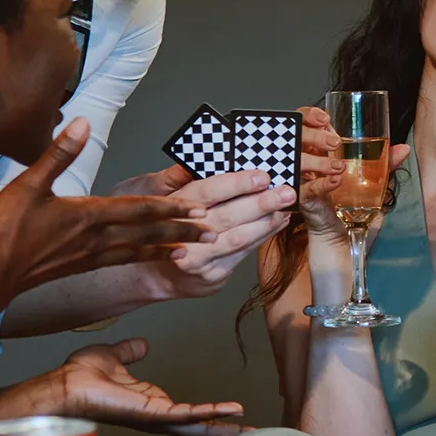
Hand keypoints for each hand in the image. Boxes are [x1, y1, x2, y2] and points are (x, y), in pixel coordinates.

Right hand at [0, 119, 207, 299]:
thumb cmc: (7, 232)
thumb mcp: (28, 184)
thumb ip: (58, 153)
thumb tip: (81, 124)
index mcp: (88, 215)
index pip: (139, 209)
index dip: (172, 207)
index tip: (199, 207)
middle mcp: (96, 238)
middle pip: (148, 232)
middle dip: (182, 229)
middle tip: (213, 230)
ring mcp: (91, 255)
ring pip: (140, 249)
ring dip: (169, 246)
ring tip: (194, 248)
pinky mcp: (82, 266)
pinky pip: (124, 261)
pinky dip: (144, 258)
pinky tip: (151, 258)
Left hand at [41, 337, 246, 435]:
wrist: (66, 384)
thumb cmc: (82, 376)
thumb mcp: (115, 357)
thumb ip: (131, 352)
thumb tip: (142, 345)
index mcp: (151, 404)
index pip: (189, 413)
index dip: (212, 416)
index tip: (234, 416)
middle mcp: (157, 416)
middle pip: (199, 428)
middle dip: (226, 432)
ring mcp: (156, 418)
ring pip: (198, 427)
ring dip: (224, 429)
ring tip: (250, 432)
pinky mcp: (152, 414)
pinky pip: (186, 415)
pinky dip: (209, 413)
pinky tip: (229, 412)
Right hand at [110, 165, 297, 299]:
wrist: (151, 273)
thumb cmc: (153, 226)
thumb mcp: (149, 195)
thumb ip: (173, 178)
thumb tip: (194, 159)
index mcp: (169, 210)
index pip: (206, 194)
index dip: (236, 184)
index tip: (262, 175)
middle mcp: (183, 237)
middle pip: (227, 217)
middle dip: (261, 203)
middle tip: (285, 192)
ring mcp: (198, 259)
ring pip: (237, 239)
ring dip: (266, 223)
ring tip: (286, 208)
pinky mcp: (212, 276)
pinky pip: (242, 255)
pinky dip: (262, 237)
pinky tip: (276, 223)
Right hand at [294, 105, 411, 249]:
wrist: (346, 236)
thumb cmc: (354, 206)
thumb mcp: (373, 182)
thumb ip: (386, 165)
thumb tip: (404, 149)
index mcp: (318, 152)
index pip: (305, 125)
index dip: (310, 115)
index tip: (325, 117)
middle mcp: (307, 164)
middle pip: (298, 139)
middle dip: (314, 135)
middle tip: (333, 140)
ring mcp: (303, 182)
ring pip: (299, 162)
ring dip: (319, 160)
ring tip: (339, 165)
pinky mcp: (305, 201)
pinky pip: (309, 189)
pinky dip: (323, 184)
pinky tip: (336, 181)